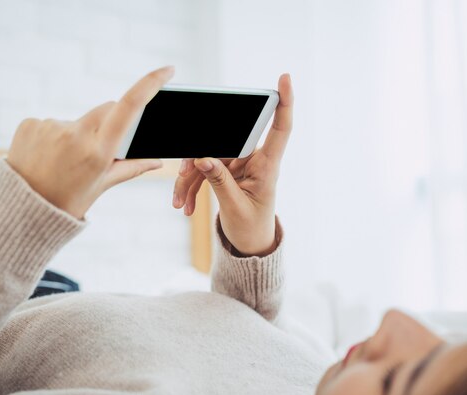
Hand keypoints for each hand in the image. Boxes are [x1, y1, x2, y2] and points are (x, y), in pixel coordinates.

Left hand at [7, 66, 174, 218]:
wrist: (17, 213)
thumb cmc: (65, 203)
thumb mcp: (101, 186)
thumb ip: (131, 168)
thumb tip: (158, 161)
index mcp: (98, 152)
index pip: (129, 107)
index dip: (150, 84)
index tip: (167, 70)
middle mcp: (75, 134)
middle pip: (107, 110)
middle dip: (111, 124)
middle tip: (99, 151)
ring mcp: (50, 126)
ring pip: (79, 121)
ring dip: (80, 134)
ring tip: (64, 163)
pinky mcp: (30, 123)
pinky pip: (52, 124)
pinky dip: (55, 137)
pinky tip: (46, 157)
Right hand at [172, 74, 292, 255]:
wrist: (247, 244)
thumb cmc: (250, 227)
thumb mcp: (234, 207)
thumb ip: (219, 182)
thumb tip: (201, 159)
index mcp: (268, 167)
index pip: (281, 129)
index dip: (285, 103)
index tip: (285, 78)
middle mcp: (254, 160)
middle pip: (226, 142)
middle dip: (200, 160)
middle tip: (185, 177)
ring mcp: (238, 164)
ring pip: (208, 158)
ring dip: (190, 180)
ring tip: (181, 203)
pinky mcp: (225, 171)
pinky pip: (203, 170)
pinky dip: (191, 187)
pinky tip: (185, 206)